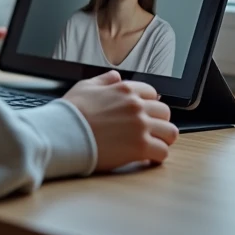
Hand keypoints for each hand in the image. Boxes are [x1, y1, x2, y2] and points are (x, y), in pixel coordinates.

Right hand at [63, 70, 178, 170]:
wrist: (64, 134)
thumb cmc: (71, 112)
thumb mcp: (85, 87)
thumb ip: (103, 80)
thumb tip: (115, 76)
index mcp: (125, 90)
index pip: (152, 93)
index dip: (148, 105)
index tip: (143, 114)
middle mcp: (136, 106)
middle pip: (164, 112)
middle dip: (158, 122)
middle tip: (149, 132)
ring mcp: (140, 127)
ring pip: (170, 132)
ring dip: (163, 139)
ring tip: (153, 145)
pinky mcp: (140, 148)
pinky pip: (162, 152)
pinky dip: (157, 156)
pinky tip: (147, 158)